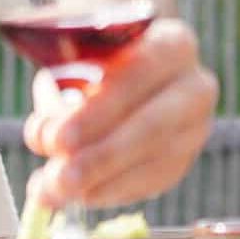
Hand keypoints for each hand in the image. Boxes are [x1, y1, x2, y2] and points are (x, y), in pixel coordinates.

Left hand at [23, 17, 218, 208]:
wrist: (128, 68)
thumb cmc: (96, 57)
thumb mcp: (75, 55)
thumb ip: (60, 86)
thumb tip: (44, 132)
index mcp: (173, 44)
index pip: (140, 74)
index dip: (98, 109)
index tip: (56, 137)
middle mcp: (195, 87)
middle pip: (152, 127)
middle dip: (99, 157)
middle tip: (56, 178)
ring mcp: (195, 128)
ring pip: (152, 163)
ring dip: (98, 183)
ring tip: (51, 192)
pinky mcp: (183, 160)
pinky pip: (149, 183)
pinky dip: (109, 192)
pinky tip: (77, 194)